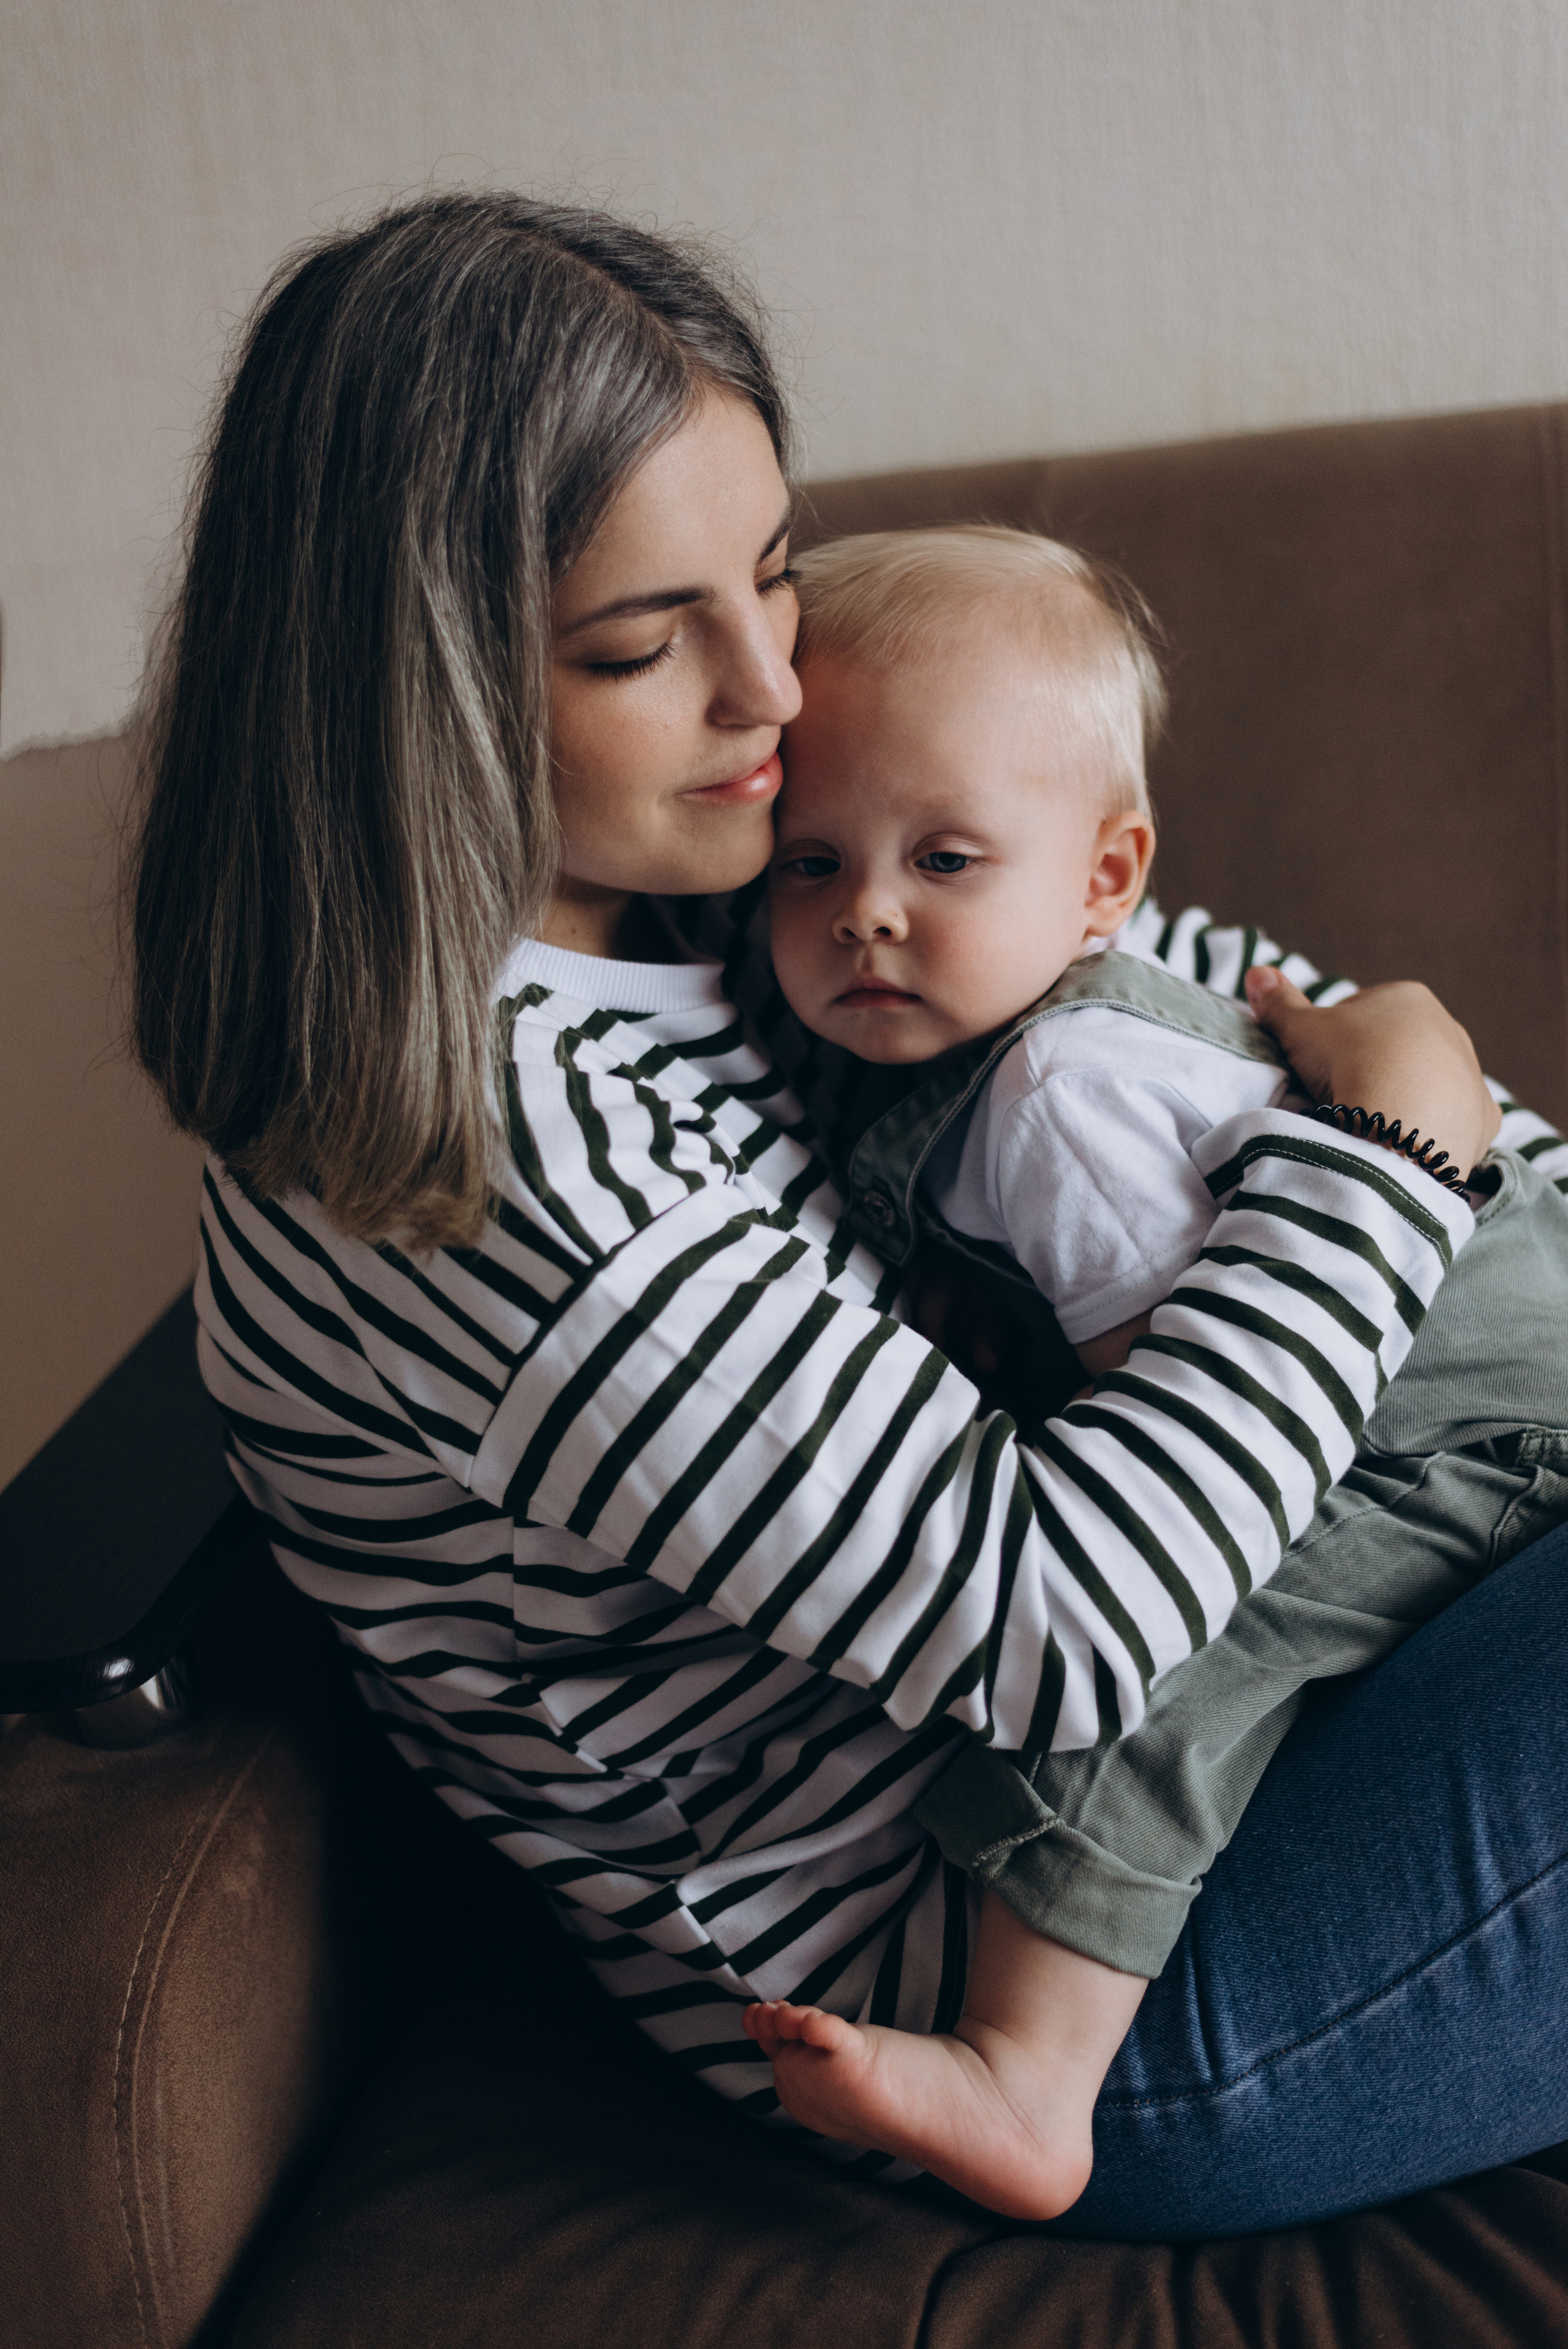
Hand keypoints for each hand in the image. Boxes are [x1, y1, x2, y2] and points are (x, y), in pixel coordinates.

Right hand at [1245, 965, 1500, 1179]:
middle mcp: (1449, 1029)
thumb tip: (1257, 973)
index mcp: (1409, 998)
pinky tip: (1407, 1141)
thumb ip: (1280, 1003)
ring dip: (1404, 1096)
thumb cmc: (1349, 1064)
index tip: (1318, 1063)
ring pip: (1429, 1082)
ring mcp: (1470, 1074)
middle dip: (1373, 1065)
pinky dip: (1432, 1128)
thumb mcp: (1301, 1030)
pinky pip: (1454, 1119)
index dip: (1334, 1036)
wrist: (1399, 1125)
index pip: (1364, 1009)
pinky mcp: (1482, 1117)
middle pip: (1400, 1045)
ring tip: (1370, 1121)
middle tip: (1340, 1093)